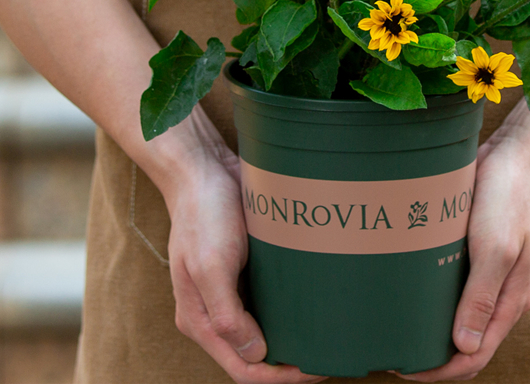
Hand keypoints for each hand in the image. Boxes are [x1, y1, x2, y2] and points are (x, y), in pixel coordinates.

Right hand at [161, 109, 326, 383]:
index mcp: (200, 319)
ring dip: (292, 339)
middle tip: (330, 358)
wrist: (204, 167)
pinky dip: (291, 311)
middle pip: (255, 355)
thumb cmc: (204, 213)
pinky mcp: (247, 269)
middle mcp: (215, 311)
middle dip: (290, 365)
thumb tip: (256, 354)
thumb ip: (227, 315)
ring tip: (328, 338)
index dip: (279, 377)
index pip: (242, 368)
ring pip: (265, 330)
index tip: (314, 370)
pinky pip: (270, 301)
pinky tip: (316, 306)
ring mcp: (232, 290)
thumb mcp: (211, 265)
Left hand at [397, 101, 529, 380]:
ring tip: (394, 326)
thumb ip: (482, 298)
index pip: (474, 356)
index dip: (439, 371)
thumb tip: (464, 348)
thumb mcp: (497, 248)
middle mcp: (499, 294)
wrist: (516, 155)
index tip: (402, 367)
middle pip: (465, 343)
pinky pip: (452, 287)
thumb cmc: (509, 199)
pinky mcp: (474, 252)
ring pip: (456, 316)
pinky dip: (431, 299)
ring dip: (429, 328)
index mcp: (509, 301)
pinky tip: (406, 291)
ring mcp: (487, 274)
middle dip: (431, 356)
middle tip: (390, 350)